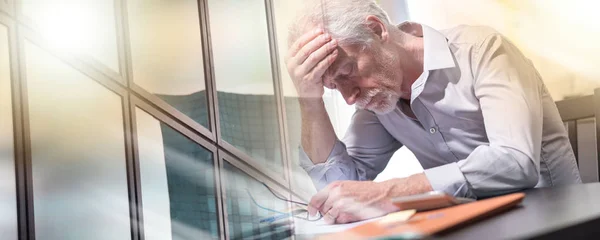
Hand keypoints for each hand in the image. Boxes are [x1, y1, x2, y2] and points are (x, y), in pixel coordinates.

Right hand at [285, 28, 337, 99]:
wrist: (307, 95)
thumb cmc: (307, 75)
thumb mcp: (302, 62)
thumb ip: (306, 50)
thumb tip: (319, 33)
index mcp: (289, 58)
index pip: (299, 43)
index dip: (310, 35)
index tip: (320, 30)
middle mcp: (292, 66)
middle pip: (306, 49)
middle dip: (319, 41)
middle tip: (329, 36)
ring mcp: (300, 73)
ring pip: (314, 57)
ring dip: (325, 49)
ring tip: (334, 43)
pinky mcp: (309, 80)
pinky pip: (320, 67)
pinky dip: (328, 59)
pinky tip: (334, 54)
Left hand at [307, 173, 432, 223]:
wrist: (383, 194)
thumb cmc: (368, 191)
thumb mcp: (348, 187)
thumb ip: (335, 194)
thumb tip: (325, 204)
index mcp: (334, 186)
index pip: (315, 198)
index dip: (312, 207)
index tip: (312, 213)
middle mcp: (335, 193)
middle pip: (321, 209)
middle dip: (326, 213)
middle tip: (337, 212)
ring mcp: (340, 203)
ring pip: (328, 217)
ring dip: (335, 218)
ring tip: (346, 213)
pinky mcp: (347, 212)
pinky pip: (338, 221)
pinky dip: (342, 221)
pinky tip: (351, 215)